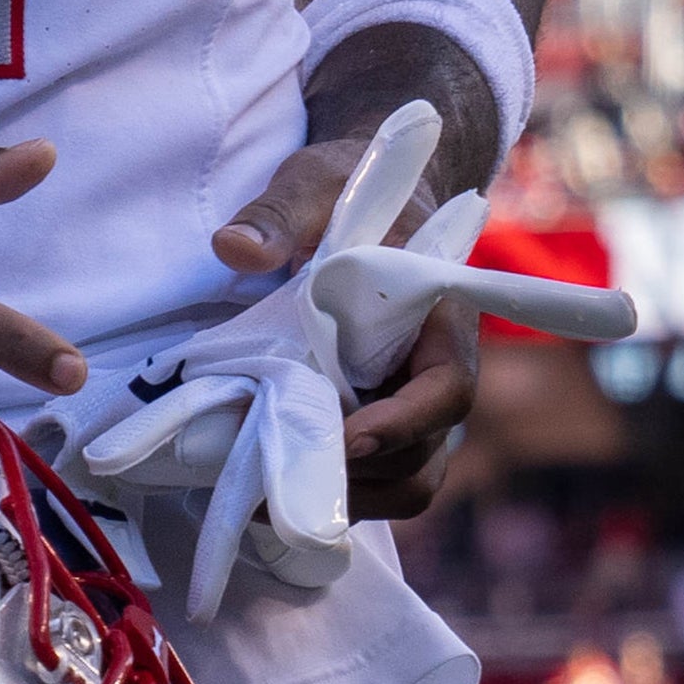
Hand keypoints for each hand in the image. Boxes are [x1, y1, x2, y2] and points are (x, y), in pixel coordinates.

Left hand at [210, 108, 638, 522]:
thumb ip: (279, 213)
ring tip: (265, 494)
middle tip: (274, 472)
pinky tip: (268, 491)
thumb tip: (234, 248)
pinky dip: (330, 496)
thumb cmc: (348, 188)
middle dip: (356, 475)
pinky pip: (374, 484)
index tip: (345, 437)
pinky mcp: (381, 426)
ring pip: (404, 483)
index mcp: (443, 318)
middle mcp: (438, 374)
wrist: (365, 198)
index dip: (402, 425)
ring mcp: (413, 408)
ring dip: (342, 499)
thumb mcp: (313, 184)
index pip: (448, 390)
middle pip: (424, 457)